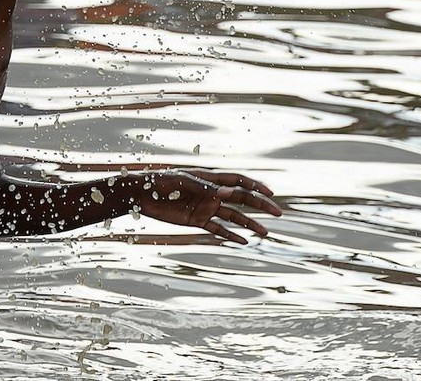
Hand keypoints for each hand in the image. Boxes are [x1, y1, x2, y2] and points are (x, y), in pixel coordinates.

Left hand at [132, 169, 280, 244]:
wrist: (141, 195)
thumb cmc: (161, 183)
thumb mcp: (184, 183)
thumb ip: (207, 188)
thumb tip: (231, 192)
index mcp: (211, 179)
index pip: (239, 181)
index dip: (256, 186)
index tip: (271, 193)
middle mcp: (212, 193)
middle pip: (242, 199)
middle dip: (260, 205)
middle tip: (278, 213)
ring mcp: (206, 208)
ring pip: (233, 217)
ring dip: (250, 224)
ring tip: (265, 233)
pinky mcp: (197, 221)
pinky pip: (218, 229)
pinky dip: (231, 236)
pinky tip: (243, 242)